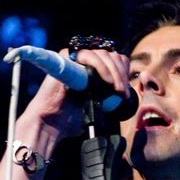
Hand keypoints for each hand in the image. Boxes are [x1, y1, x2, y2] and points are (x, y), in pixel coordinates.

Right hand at [17, 48, 131, 142]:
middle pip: (112, 56)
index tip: (125, 94)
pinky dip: (102, 67)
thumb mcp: (98, 106)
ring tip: (117, 90)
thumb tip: (127, 92)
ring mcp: (76, 58)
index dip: (124, 74)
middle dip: (122, 75)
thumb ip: (109, 96)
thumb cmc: (72, 119)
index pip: (116, 61)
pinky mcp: (67, 57)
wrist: (52, 124)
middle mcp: (86, 61)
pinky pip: (89, 55)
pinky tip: (107, 82)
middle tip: (122, 94)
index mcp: (94, 70)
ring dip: (115, 73)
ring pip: (104, 55)